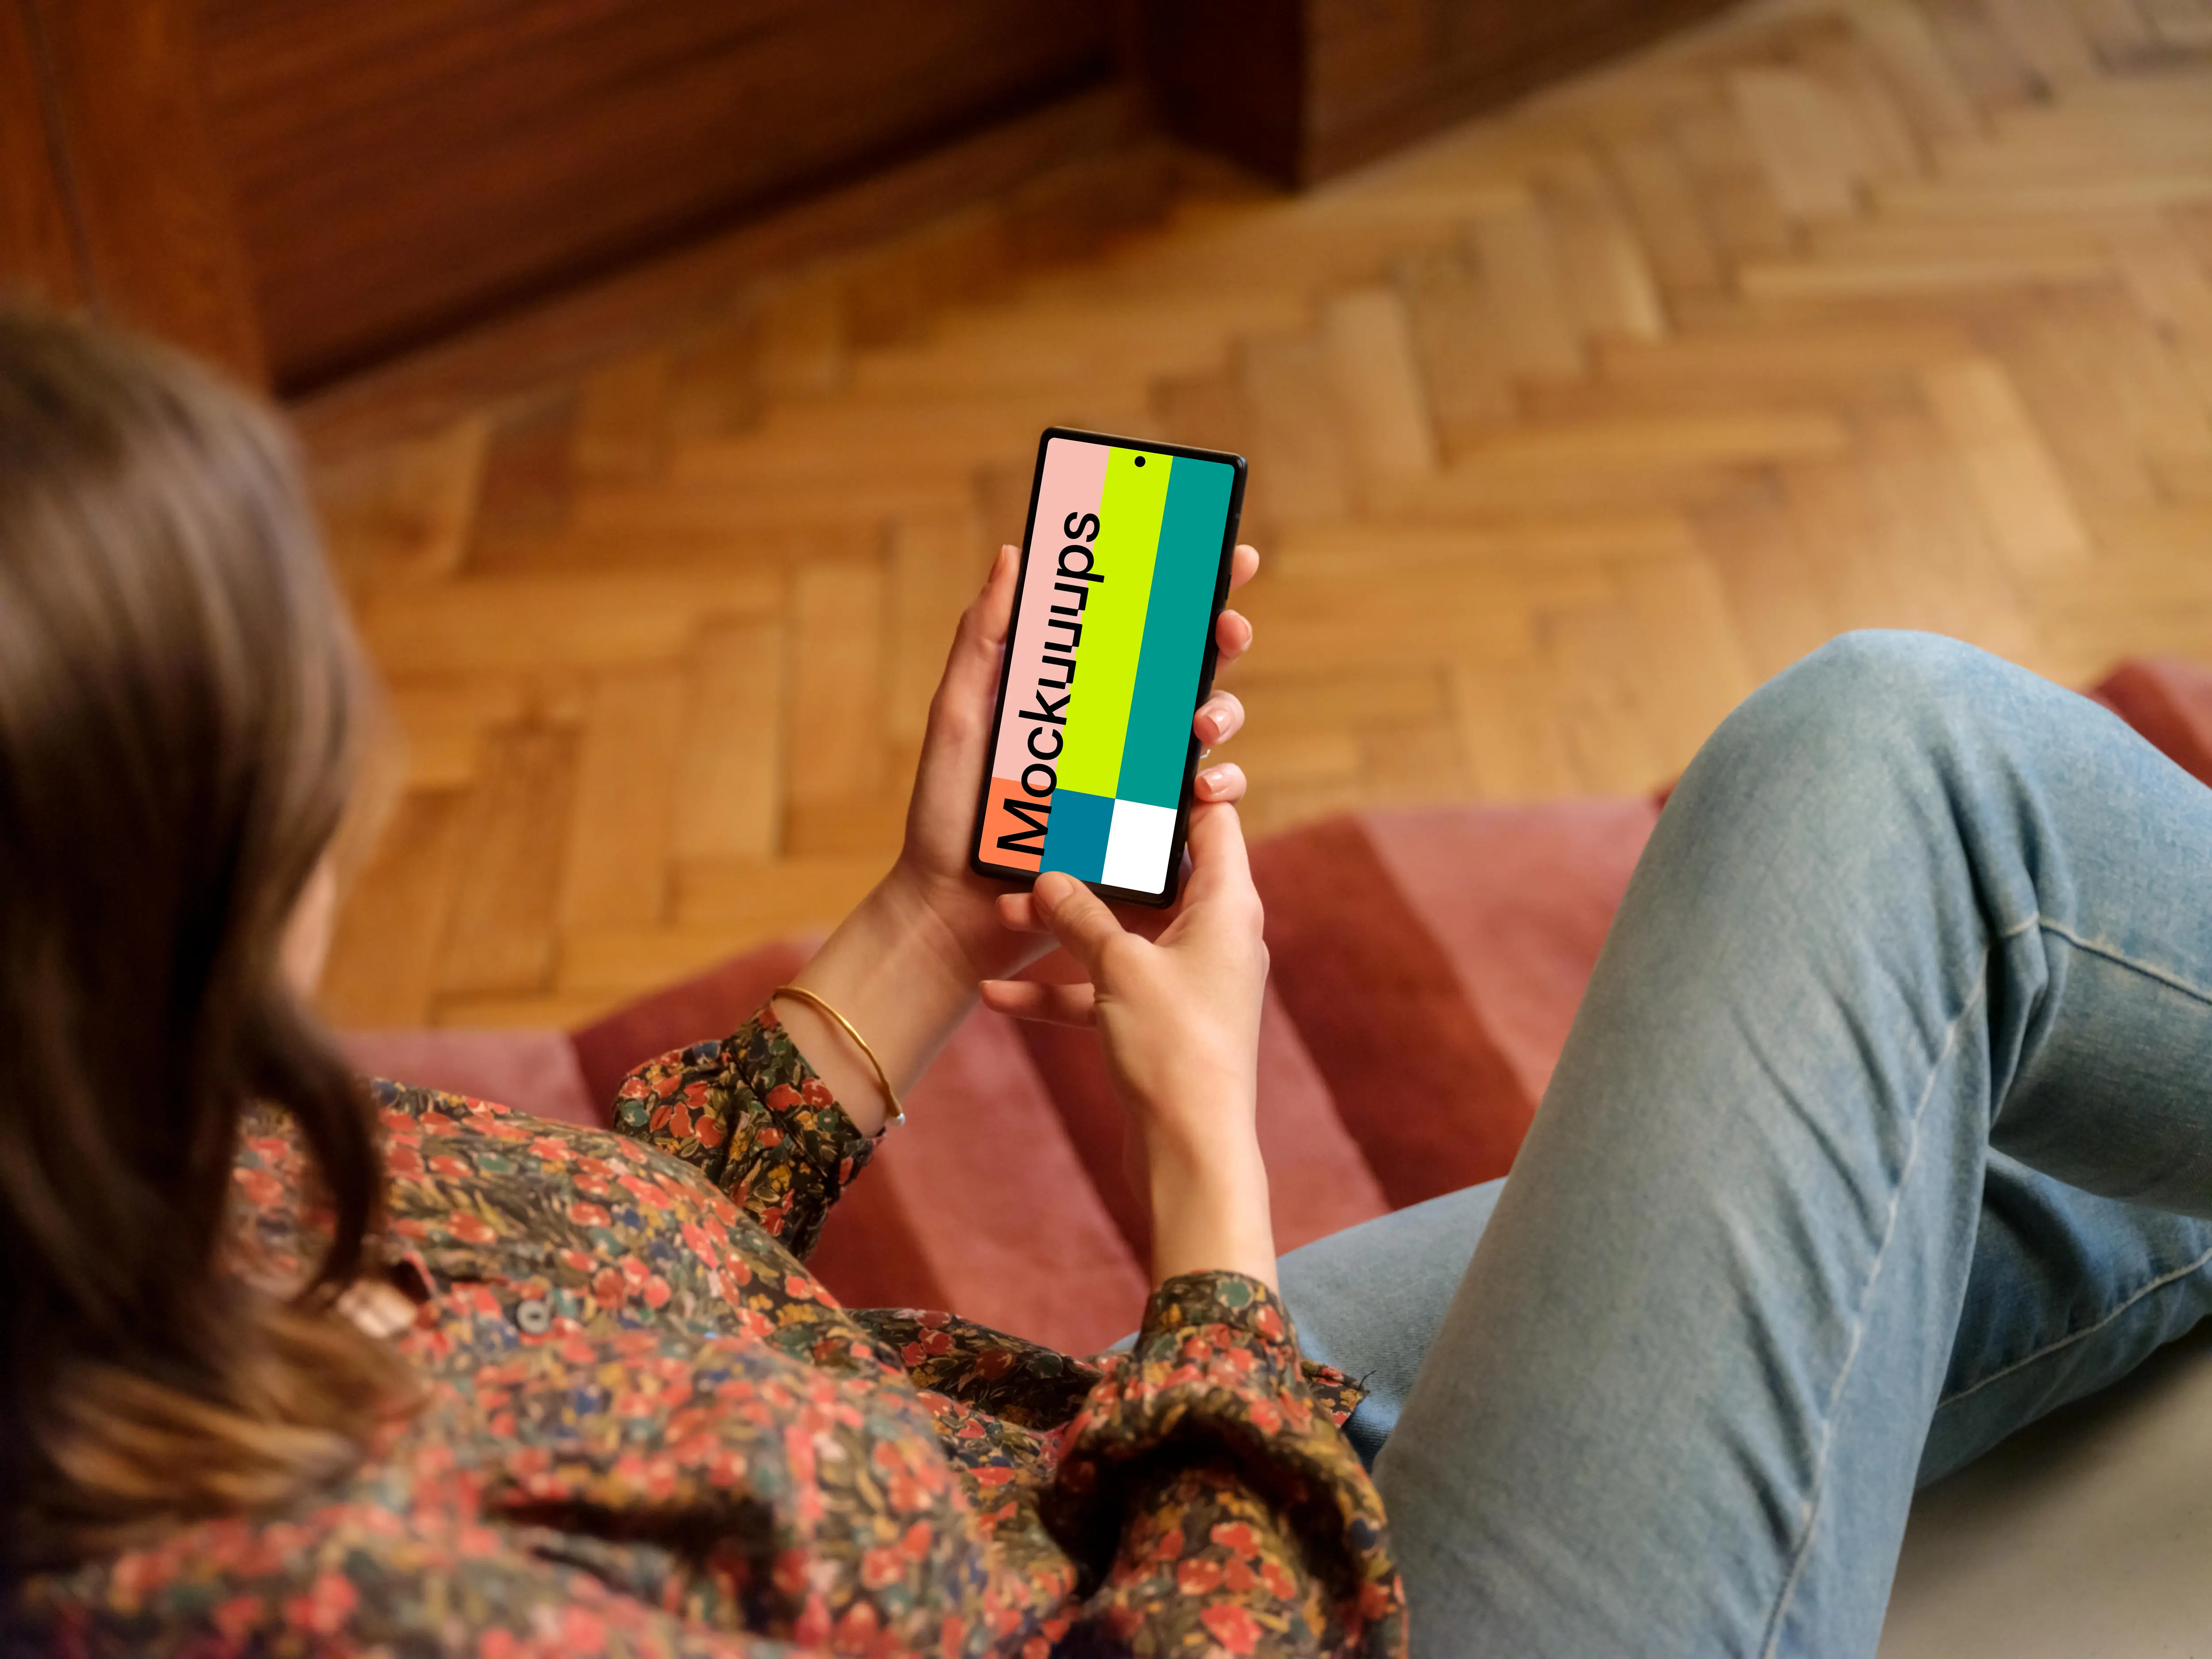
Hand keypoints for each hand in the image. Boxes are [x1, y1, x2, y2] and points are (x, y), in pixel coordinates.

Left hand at [892, 540, 1262, 984]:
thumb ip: (983, 641)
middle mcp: (1115, 732)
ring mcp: (1137, 783)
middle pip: (1188, 671)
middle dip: (1222, 640)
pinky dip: (1218, 791)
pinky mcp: (1149, 835)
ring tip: (1202, 725)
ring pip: (1205, 735)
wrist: (951, 909)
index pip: (1139, 629)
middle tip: (1226, 631)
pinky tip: (1203, 790)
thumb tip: (1014, 555)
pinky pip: (1203, 811)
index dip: (1187, 589)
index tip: (1224, 556)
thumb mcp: (961, 716)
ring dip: (1222, 715)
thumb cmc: (947, 813)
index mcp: (1076, 693)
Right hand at [980, 803, 1276, 1288]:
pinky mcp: (1159, 1024)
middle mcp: (1215, 936)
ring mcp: (1187, 982)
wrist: (1190, 1153)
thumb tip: (1048, 879)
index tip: (1134, 757)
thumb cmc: (1174, 1048)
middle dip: (1091, 862)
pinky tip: (995, 991)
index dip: (1180, 785)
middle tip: (1045, 830)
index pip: (1214, 820)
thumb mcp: (1118, 967)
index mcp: (1228, 905)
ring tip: (1001, 912)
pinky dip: (1057, 990)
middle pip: (1154, 876)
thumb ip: (1080, 915)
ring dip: (1061, 928)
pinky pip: (1103, 991)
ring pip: (1119, 935)